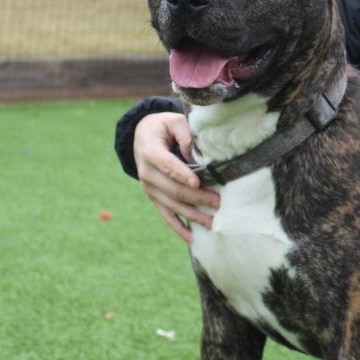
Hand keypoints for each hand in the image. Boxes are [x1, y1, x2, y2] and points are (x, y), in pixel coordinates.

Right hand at [133, 112, 219, 242]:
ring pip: (171, 205)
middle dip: (196, 197)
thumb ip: (186, 135)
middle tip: (218, 202)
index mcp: (150, 151)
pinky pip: (165, 215)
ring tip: (212, 222)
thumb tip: (197, 158)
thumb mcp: (173, 122)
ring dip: (192, 215)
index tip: (197, 183)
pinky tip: (191, 238)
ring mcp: (149, 188)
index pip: (166, 164)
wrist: (142, 135)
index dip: (181, 174)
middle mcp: (146, 172)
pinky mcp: (153, 197)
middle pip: (172, 189)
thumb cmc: (163, 127)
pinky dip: (178, 227)